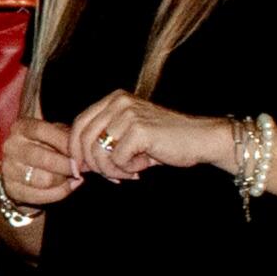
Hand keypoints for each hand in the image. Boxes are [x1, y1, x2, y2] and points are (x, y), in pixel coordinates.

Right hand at [0, 114, 81, 212]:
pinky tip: (66, 186)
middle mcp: (11, 147)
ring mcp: (9, 169)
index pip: (41, 131)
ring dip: (64, 181)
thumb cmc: (46, 146)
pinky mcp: (12, 189)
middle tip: (80, 168)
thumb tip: (82, 152)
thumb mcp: (55, 134)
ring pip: (44, 180)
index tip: (80, 151)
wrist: (25, 168)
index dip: (63, 141)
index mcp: (21, 128)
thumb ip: (67, 137)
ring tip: (72, 177)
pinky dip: (59, 193)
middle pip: (44, 159)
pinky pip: (41, 196)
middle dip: (67, 166)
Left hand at [70, 91, 228, 182]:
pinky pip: (117, 159)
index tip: (80, 171)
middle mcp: (118, 102)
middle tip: (112, 176)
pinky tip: (144, 165)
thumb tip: (76, 163)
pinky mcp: (139, 129)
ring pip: (98, 152)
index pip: (78, 125)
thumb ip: (102, 141)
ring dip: (112, 169)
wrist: (201, 139)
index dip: (75, 150)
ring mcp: (128, 113)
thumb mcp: (128, 135)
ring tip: (131, 171)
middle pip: (83, 139)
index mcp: (113, 99)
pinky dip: (128, 169)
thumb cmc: (164, 142)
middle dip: (93, 164)